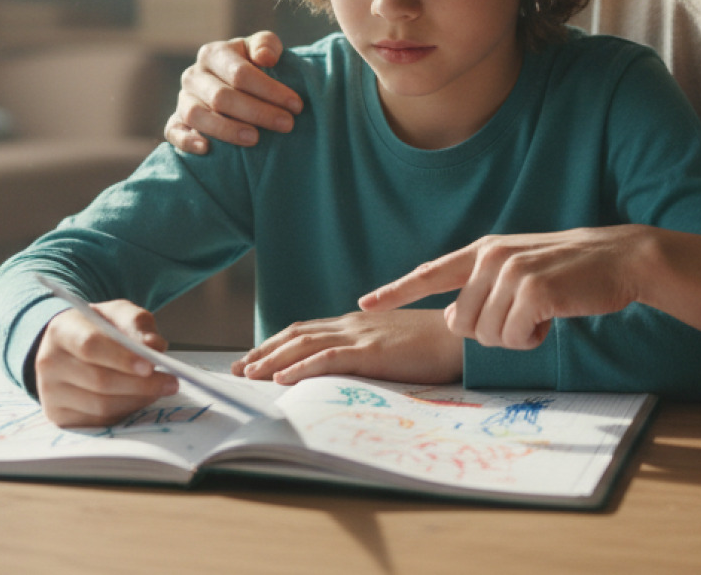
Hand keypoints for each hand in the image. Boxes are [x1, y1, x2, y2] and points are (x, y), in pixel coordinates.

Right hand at [32, 299, 180, 427]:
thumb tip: (155, 347)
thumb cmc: (96, 328)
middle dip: (140, 384)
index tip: (151, 364)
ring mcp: (51, 393)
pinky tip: (139, 398)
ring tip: (160, 389)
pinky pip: (99, 421)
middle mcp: (49, 363)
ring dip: (137, 399)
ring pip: (101, 405)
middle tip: (171, 382)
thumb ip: (137, 323)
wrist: (68, 345)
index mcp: (60, 331)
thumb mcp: (117, 314)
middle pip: (99, 380)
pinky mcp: (59, 416)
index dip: (122, 358)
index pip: (90, 346)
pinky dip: (125, 411)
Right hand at [164, 31, 301, 154]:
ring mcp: (183, 100)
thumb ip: (267, 45)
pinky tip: (207, 149)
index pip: (240, 73)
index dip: (270, 90)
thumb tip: (265, 58)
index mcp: (213, 53)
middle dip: (257, 112)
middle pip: (221, 97)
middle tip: (287, 125)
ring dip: (227, 129)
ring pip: (197, 115)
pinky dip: (187, 141)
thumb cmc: (254, 66)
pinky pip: (173, 132)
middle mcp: (193, 75)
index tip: (296, 106)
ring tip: (255, 139)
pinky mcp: (175, 122)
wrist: (236, 86)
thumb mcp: (263, 49)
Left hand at [231, 310, 461, 385]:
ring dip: (272, 360)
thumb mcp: (394, 344)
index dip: (276, 343)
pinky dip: (300, 368)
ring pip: (304, 344)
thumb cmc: (434, 344)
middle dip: (263, 351)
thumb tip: (349, 367)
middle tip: (238, 369)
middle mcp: (352, 324)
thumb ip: (370, 350)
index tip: (253, 358)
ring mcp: (361, 336)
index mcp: (357, 322)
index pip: (306, 329)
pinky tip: (281, 379)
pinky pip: (328, 359)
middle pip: (296, 334)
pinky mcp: (372, 352)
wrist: (462, 336)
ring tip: (248, 374)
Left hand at [358, 227, 659, 349]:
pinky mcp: (533, 290)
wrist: (617, 258)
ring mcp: (510, 272)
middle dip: (489, 334)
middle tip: (524, 319)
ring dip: (515, 337)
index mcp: (483, 251)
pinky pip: (514, 338)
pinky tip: (552, 318)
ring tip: (542, 313)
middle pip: (460, 322)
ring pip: (486, 335)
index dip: (396, 290)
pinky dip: (533, 339)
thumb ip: (483, 288)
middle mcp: (490, 258)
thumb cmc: (568, 272)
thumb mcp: (519, 270)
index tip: (366, 303)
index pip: (430, 273)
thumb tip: (453, 317)